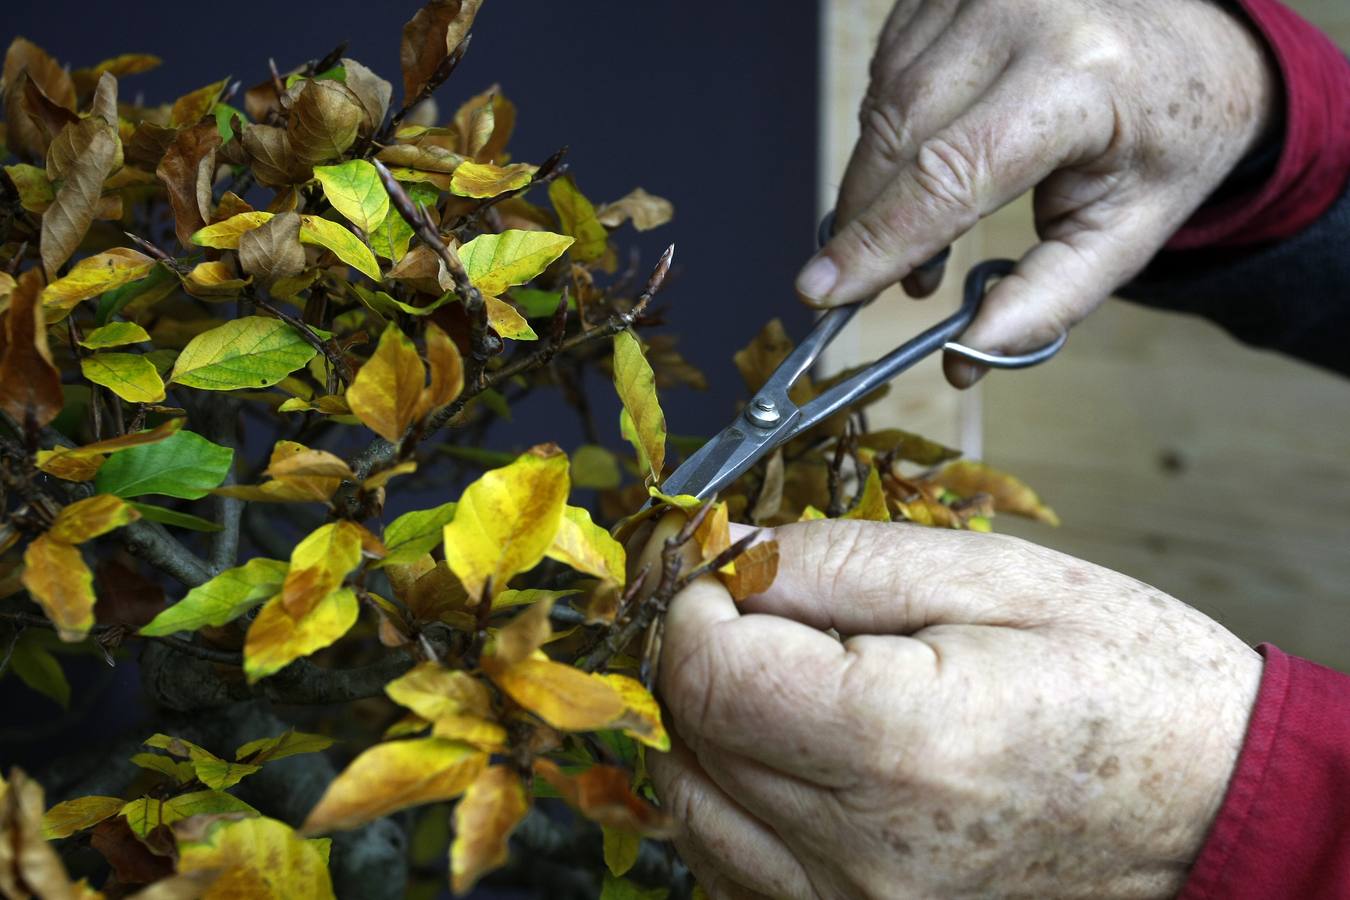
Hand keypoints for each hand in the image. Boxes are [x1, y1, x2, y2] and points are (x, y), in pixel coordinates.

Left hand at [644, 519, 1262, 898]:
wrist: (1202, 801)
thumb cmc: (1119, 678)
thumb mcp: (989, 575)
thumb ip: (838, 561)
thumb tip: (729, 555)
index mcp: (901, 741)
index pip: (706, 674)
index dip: (694, 603)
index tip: (729, 571)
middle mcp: (868, 850)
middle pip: (693, 734)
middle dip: (703, 653)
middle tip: (760, 608)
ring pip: (694, 805)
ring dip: (711, 728)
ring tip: (785, 680)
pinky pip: (731, 868)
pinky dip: (732, 801)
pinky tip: (792, 756)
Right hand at [797, 0, 1277, 386]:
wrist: (1194, 39)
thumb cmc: (1166, 136)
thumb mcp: (1130, 228)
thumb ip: (1050, 298)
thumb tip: (963, 359)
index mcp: (1082, 75)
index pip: (952, 173)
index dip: (880, 242)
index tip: (823, 292)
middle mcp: (1022, 14)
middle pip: (898, 135)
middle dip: (865, 223)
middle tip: (856, 286)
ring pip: (882, 105)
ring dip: (877, 183)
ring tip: (918, 237)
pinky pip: (888, 72)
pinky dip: (892, 134)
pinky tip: (928, 161)